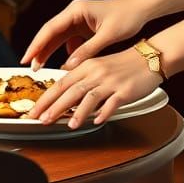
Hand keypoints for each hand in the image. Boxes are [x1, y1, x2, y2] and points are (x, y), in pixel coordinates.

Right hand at [20, 0, 147, 70]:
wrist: (141, 8)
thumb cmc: (126, 18)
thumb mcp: (107, 36)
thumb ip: (88, 51)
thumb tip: (69, 67)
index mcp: (76, 10)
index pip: (50, 28)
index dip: (37, 45)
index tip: (27, 58)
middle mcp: (74, 12)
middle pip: (51, 32)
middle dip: (39, 50)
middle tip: (29, 67)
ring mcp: (79, 19)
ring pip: (58, 37)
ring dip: (50, 51)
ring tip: (41, 68)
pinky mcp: (85, 26)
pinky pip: (69, 40)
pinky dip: (66, 52)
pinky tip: (68, 64)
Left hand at [28, 48, 161, 127]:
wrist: (149, 57)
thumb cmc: (123, 64)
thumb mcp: (98, 67)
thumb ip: (82, 79)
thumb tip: (65, 94)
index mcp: (86, 66)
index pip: (61, 83)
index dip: (46, 98)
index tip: (35, 110)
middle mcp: (96, 72)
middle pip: (71, 90)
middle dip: (54, 106)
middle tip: (41, 120)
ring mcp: (110, 81)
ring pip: (90, 96)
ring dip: (78, 112)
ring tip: (69, 125)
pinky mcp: (125, 90)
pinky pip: (112, 102)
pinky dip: (104, 112)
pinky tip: (97, 121)